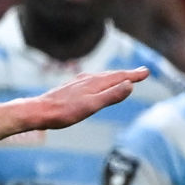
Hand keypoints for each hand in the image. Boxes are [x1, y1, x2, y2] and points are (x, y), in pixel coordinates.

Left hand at [20, 68, 148, 130]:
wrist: (38, 111)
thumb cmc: (64, 112)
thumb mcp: (91, 106)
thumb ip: (110, 96)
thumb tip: (129, 85)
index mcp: (95, 83)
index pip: (120, 77)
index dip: (134, 75)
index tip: (146, 72)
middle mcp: (88, 79)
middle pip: (112, 75)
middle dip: (127, 74)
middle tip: (141, 72)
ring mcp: (78, 83)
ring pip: (102, 77)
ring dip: (115, 77)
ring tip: (123, 77)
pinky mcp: (71, 89)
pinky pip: (92, 81)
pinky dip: (101, 81)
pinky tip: (96, 85)